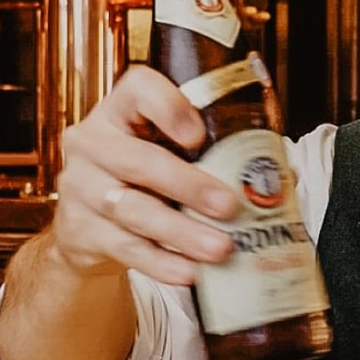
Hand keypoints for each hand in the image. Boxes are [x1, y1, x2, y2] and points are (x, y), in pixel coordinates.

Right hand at [51, 65, 238, 284]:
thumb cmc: (143, 179)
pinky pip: (126, 248)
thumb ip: (208, 152)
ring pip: (133, 210)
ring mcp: (80, 188)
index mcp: (119, 112)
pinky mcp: (80, 231)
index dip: (169, 107)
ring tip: (220, 248)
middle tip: (229, 206)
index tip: (200, 135)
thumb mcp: (164, 151)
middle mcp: (93, 144)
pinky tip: (190, 271)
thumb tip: (279, 176)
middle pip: (139, 161)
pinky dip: (162, 263)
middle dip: (189, 185)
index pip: (137, 88)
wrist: (87, 226)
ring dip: (182, 232)